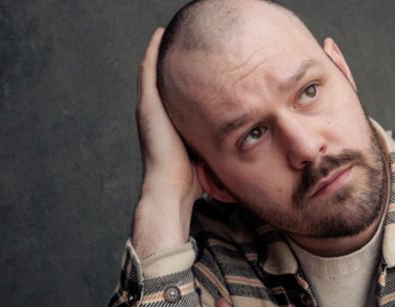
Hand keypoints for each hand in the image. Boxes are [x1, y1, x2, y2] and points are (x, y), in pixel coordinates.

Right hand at [132, 28, 202, 256]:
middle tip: (186, 35)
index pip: (179, 91)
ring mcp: (150, 109)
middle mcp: (158, 112)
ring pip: (154, 70)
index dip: (186, 73)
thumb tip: (246, 137)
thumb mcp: (208, 150)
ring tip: (170, 30)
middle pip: (165, 76)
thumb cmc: (193, 178)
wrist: (171, 190)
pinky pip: (148, 74)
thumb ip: (218, 139)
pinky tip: (159, 36)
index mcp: (172, 122)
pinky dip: (151, 54)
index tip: (198, 57)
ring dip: (161, 49)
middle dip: (174, 56)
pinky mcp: (148, 108)